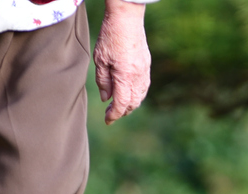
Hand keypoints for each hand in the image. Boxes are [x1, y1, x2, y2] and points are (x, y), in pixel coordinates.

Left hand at [94, 0, 150, 124]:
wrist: (127, 18)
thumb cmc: (110, 36)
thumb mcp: (100, 59)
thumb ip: (103, 81)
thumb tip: (106, 98)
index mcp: (125, 77)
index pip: (121, 104)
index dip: (114, 115)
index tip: (108, 120)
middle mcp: (137, 77)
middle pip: (133, 103)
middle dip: (122, 111)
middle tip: (111, 113)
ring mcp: (144, 71)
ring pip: (140, 96)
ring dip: (131, 104)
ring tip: (120, 105)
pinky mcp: (147, 65)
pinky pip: (144, 86)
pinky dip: (137, 94)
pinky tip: (129, 92)